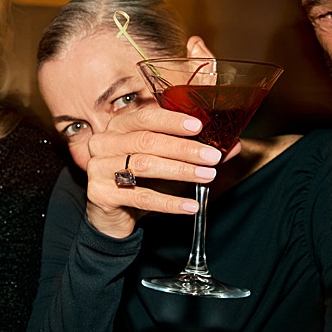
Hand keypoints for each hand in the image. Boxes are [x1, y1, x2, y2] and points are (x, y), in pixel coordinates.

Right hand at [84, 104, 231, 237]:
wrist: (109, 214)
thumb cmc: (138, 180)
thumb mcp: (164, 161)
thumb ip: (194, 151)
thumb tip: (233, 145)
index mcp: (117, 126)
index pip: (145, 117)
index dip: (172, 121)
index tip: (199, 126)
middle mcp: (103, 143)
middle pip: (147, 141)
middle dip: (184, 149)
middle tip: (212, 157)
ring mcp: (98, 168)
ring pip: (144, 166)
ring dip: (180, 171)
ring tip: (207, 176)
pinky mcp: (100, 194)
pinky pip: (141, 196)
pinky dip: (170, 202)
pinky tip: (190, 205)